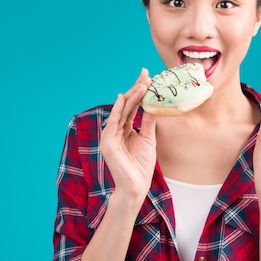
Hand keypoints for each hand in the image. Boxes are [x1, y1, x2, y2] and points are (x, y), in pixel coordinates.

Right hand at [99, 68, 156, 196]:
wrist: (136, 185)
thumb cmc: (141, 165)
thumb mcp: (148, 138)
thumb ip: (148, 122)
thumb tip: (153, 104)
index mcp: (125, 129)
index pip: (132, 106)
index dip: (139, 92)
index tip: (148, 77)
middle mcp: (116, 130)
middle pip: (126, 105)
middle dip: (136, 89)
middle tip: (145, 74)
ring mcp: (110, 136)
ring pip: (121, 111)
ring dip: (131, 96)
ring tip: (142, 84)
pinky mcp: (107, 143)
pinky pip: (113, 123)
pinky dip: (117, 110)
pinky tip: (123, 98)